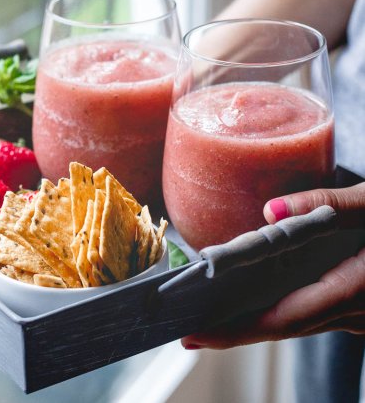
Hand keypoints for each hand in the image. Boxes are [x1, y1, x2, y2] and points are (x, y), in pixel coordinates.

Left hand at [181, 183, 364, 349]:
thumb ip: (327, 204)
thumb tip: (270, 212)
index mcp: (357, 287)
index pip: (286, 317)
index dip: (239, 330)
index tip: (200, 333)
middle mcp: (356, 312)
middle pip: (284, 327)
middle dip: (235, 332)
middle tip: (191, 332)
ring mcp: (359, 316)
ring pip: (297, 324)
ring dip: (254, 324)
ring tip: (210, 319)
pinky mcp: (357, 309)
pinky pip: (311, 315)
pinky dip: (279, 313)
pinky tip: (254, 305)